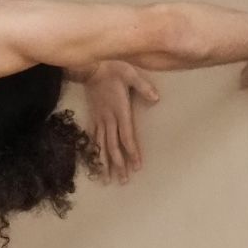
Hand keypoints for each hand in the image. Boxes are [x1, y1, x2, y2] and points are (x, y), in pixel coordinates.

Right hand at [81, 60, 159, 184]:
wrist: (90, 67)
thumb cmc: (112, 69)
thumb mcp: (131, 74)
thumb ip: (143, 87)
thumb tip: (156, 98)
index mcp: (120, 111)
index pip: (126, 136)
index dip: (132, 152)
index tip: (136, 167)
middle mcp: (109, 119)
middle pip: (113, 146)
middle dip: (119, 165)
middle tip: (123, 181)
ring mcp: (100, 119)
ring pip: (101, 146)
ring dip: (104, 163)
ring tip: (106, 179)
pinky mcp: (94, 117)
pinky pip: (93, 138)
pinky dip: (94, 152)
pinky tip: (95, 162)